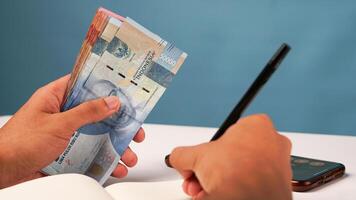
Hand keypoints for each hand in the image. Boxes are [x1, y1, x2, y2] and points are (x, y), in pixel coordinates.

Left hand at [0, 75, 144, 187]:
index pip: (84, 84)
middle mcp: (63, 114)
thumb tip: (111, 102)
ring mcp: (67, 134)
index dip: (105, 86)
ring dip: (115, 147)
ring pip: (97, 136)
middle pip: (98, 114)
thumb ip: (86, 112)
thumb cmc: (19, 143)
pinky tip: (115, 167)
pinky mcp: (67, 152)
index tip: (125, 91)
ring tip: (128, 155)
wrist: (2, 172)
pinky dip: (104, 161)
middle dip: (118, 124)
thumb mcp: (58, 124)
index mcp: (56, 97)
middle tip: (135, 130)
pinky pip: (91, 153)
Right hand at [169, 114, 291, 199]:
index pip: (224, 134)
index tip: (200, 162)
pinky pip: (252, 182)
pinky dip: (237, 189)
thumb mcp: (198, 157)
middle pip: (231, 154)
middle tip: (200, 178)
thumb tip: (178, 158)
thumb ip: (183, 153)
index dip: (207, 150)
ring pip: (241, 169)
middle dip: (211, 169)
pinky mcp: (280, 183)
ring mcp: (279, 163)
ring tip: (209, 189)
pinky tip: (223, 194)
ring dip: (221, 180)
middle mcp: (273, 141)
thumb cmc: (240, 175)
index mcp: (257, 125)